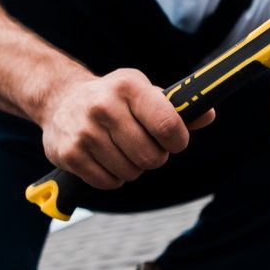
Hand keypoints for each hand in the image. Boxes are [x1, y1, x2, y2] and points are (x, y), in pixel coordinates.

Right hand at [38, 69, 214, 188]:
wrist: (60, 100)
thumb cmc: (114, 99)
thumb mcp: (145, 93)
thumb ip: (177, 108)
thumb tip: (208, 115)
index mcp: (128, 87)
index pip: (168, 126)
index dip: (178, 141)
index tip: (174, 141)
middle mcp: (104, 106)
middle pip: (151, 157)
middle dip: (154, 157)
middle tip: (142, 145)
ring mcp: (85, 131)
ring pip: (131, 172)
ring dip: (132, 167)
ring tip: (120, 149)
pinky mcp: (70, 154)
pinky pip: (108, 183)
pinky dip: (112, 177)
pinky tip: (105, 159)